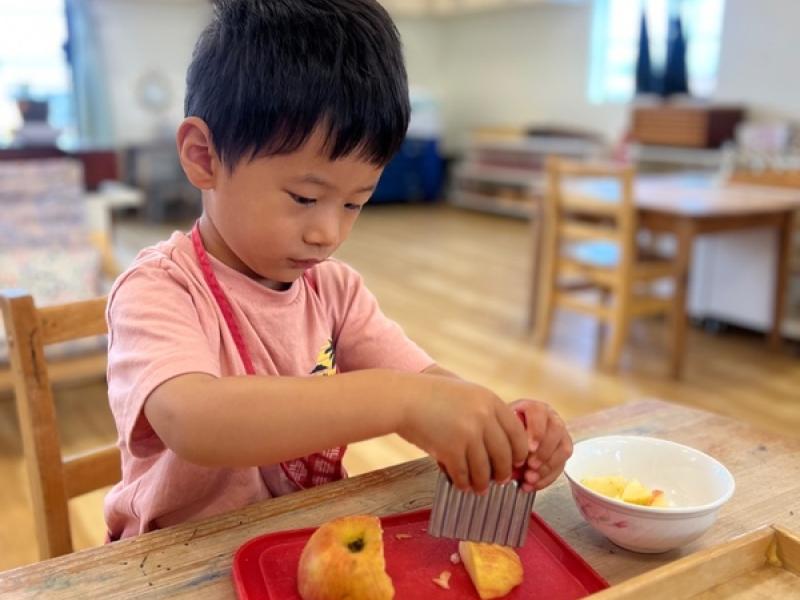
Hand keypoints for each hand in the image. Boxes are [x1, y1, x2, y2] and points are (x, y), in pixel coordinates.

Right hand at [398, 376, 528, 493]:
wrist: (404, 398)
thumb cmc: (432, 396)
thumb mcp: (466, 394)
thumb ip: (485, 412)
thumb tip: (502, 443)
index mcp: (490, 400)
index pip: (517, 433)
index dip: (519, 451)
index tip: (517, 461)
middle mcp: (484, 416)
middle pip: (505, 454)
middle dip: (503, 472)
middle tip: (500, 479)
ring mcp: (468, 433)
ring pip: (485, 469)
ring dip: (482, 482)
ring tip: (479, 487)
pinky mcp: (451, 449)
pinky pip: (464, 474)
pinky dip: (463, 483)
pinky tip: (461, 484)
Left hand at [509, 399, 572, 491]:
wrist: (511, 436)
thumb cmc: (505, 431)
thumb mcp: (502, 430)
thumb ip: (507, 439)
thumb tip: (509, 459)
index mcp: (534, 408)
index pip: (540, 414)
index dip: (536, 431)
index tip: (529, 448)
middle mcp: (550, 418)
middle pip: (556, 431)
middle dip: (544, 452)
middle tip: (530, 466)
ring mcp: (560, 434)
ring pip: (563, 449)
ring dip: (547, 467)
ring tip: (530, 478)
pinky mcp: (562, 452)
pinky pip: (562, 465)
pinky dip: (547, 478)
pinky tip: (533, 484)